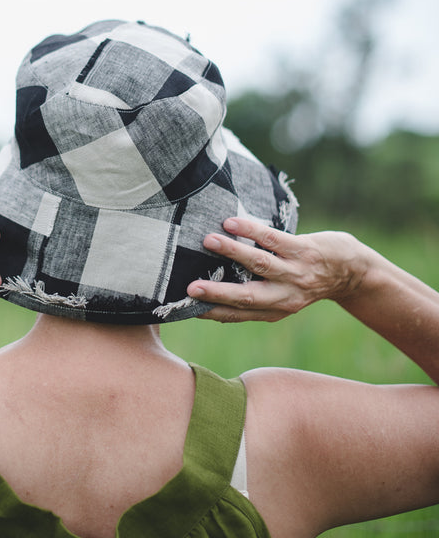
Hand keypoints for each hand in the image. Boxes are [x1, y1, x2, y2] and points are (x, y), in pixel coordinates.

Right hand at [187, 217, 368, 322]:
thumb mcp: (284, 298)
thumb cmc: (306, 280)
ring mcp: (295, 273)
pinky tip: (231, 223)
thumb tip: (213, 290)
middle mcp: (285, 296)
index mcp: (275, 310)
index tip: (186, 307)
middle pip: (247, 297)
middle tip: (190, 288)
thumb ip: (255, 295)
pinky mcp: (304, 250)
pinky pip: (274, 239)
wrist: (351, 271)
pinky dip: (251, 230)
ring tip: (208, 240)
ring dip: (232, 251)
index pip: (238, 315)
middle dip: (217, 293)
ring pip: (259, 263)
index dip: (212, 312)